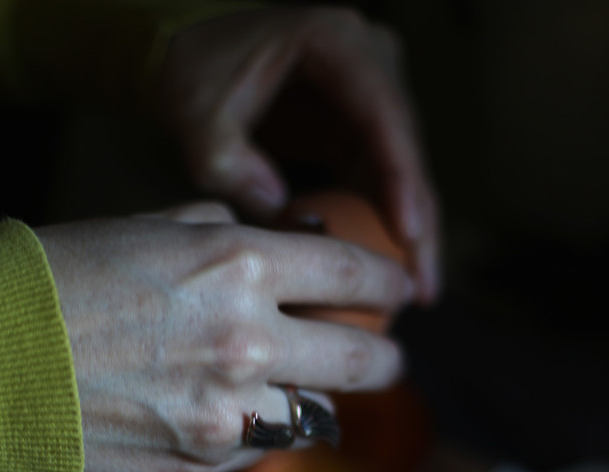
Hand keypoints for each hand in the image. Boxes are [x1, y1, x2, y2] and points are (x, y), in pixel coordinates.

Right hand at [36, 204, 413, 471]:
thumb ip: (227, 233)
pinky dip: (264, 430)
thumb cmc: (56, 281)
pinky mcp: (202, 466)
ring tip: (299, 388)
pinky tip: (237, 413)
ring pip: (319, 414)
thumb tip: (284, 239)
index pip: (356, 273)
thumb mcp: (146, 228)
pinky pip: (263, 447)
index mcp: (239, 265)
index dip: (392, 282)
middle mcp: (248, 342)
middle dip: (386, 356)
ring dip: (318, 398)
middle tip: (386, 356)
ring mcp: (228, 414)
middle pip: (366, 358)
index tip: (402, 290)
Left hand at [155, 7, 439, 301]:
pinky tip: (390, 273)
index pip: (383, 115)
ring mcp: (368, 98)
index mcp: (335, 42)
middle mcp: (368, 63)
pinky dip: (385, 228)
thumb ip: (229, 163)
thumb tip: (282, 217)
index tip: (408, 234)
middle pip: (407, 150)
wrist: (186, 54)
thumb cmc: (194, 75)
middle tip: (423, 287)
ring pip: (404, 173)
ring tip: (417, 292)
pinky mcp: (358, 130)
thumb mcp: (197, 116)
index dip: (401, 178)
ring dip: (411, 234)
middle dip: (418, 223)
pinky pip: (381, 183)